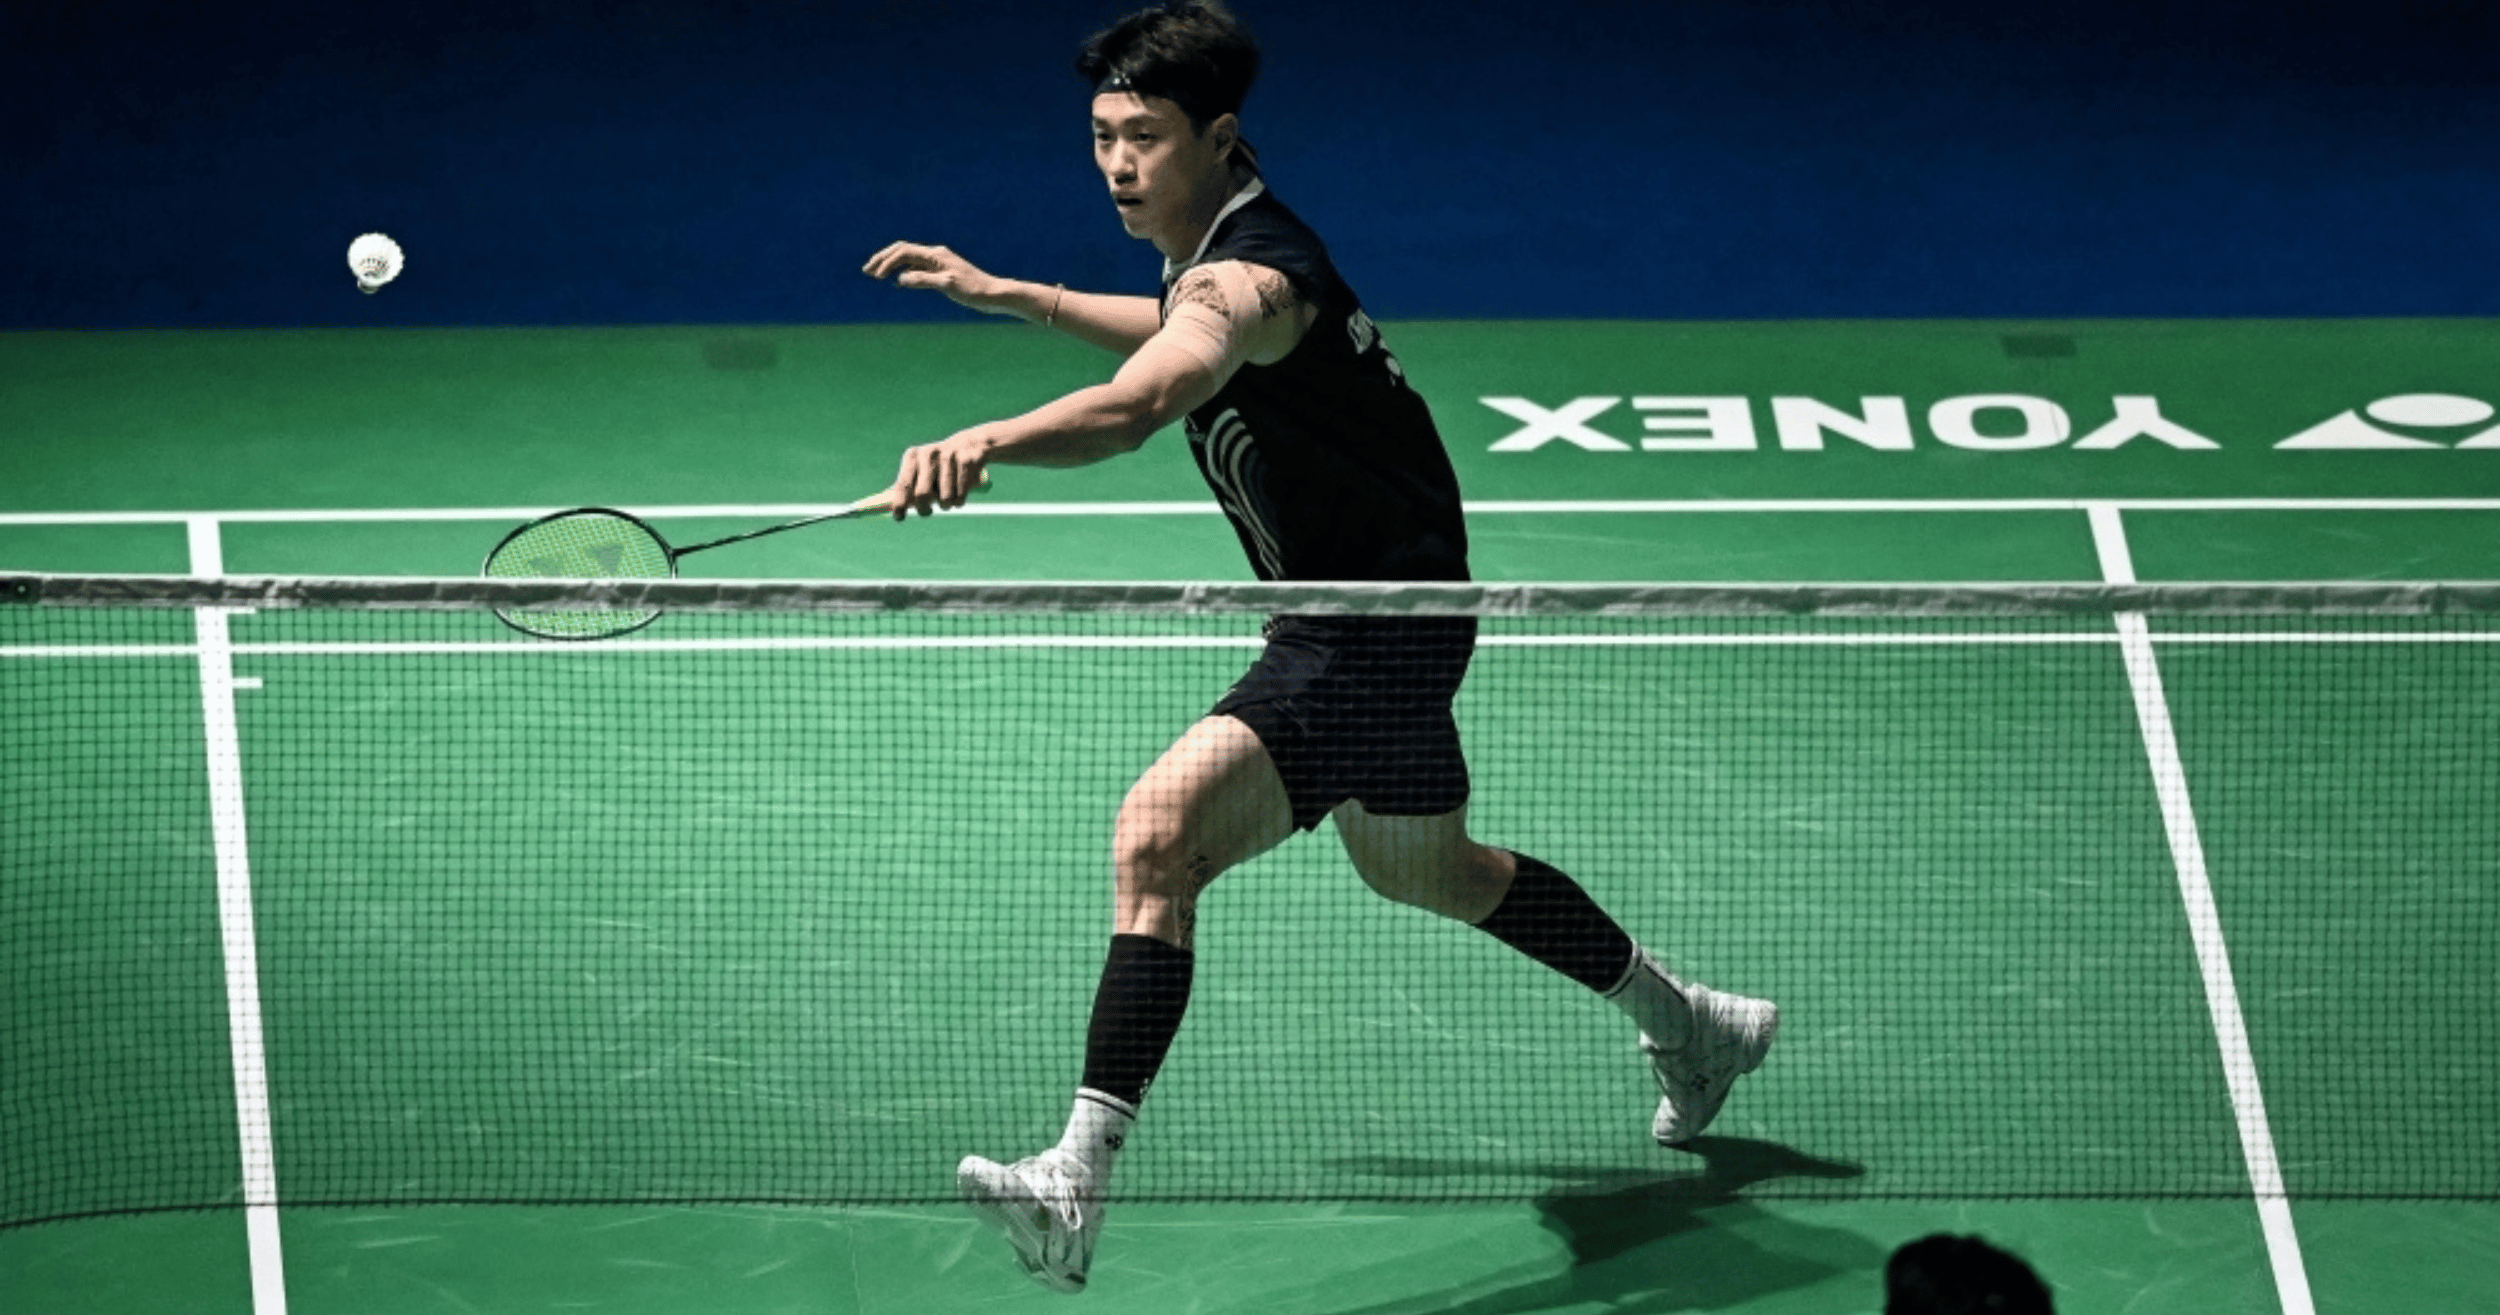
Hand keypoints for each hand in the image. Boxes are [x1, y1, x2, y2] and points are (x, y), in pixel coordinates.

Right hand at [862, 242, 1003, 312]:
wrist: (994, 295)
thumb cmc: (974, 291)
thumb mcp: (948, 286)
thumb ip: (924, 280)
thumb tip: (901, 278)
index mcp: (936, 255)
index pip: (905, 252)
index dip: (887, 262)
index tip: (875, 276)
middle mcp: (936, 255)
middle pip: (903, 251)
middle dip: (883, 259)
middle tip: (866, 270)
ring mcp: (939, 262)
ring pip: (909, 258)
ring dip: (891, 264)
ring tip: (875, 274)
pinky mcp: (942, 272)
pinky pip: (917, 267)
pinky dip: (903, 271)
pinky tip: (897, 281)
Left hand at [886, 433, 990, 519]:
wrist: (969, 446)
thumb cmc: (937, 466)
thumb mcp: (917, 472)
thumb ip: (900, 489)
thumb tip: (879, 505)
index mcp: (913, 457)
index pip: (903, 485)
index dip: (899, 504)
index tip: (899, 517)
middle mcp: (928, 454)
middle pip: (922, 494)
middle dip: (924, 509)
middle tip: (927, 510)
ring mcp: (949, 456)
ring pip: (944, 498)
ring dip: (946, 505)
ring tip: (947, 498)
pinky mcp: (967, 461)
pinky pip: (960, 495)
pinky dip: (959, 501)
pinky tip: (960, 492)